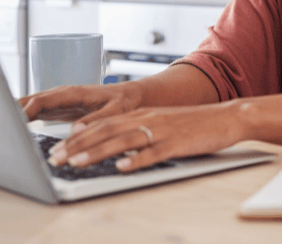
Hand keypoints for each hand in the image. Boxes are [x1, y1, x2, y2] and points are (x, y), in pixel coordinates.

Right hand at [18, 81, 143, 122]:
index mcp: (73, 92)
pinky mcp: (59, 108)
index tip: (15, 120)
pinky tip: (13, 124)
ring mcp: (59, 100)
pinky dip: (23, 115)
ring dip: (16, 112)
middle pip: (32, 100)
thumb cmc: (124, 102)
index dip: (27, 109)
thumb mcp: (115, 111)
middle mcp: (63, 94)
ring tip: (0, 125)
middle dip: (14, 109)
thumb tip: (75, 131)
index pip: (43, 99)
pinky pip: (37, 110)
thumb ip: (95, 121)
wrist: (130, 96)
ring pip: (32, 104)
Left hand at [47, 102, 246, 172]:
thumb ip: (137, 130)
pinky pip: (154, 153)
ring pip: (124, 140)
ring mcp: (162, 130)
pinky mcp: (177, 143)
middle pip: (107, 130)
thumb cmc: (192, 123)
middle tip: (56, 157)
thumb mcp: (160, 122)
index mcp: (142, 113)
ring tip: (78, 161)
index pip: (103, 123)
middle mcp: (147, 119)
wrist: (225, 116)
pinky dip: (137, 160)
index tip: (58, 147)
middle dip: (79, 144)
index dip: (78, 136)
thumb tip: (113, 148)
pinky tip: (123, 167)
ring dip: (99, 151)